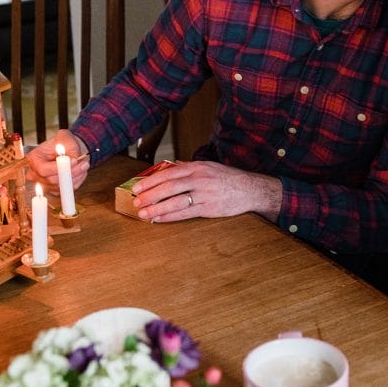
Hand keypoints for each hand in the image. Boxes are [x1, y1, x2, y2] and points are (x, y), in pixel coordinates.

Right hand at [26, 129, 90, 193]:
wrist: (66, 150)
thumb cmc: (63, 143)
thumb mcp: (66, 138)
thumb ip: (69, 147)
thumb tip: (73, 159)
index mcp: (33, 160)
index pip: (43, 169)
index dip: (59, 168)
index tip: (74, 161)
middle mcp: (35, 174)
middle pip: (53, 180)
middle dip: (71, 172)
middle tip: (85, 164)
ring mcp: (44, 184)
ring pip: (62, 186)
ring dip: (77, 176)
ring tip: (84, 165)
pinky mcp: (54, 190)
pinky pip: (67, 190)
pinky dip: (77, 181)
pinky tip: (80, 171)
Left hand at [130, 160, 281, 222]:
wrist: (250, 189)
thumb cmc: (228, 178)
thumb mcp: (208, 167)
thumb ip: (189, 168)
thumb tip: (169, 168)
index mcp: (197, 167)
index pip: (169, 173)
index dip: (151, 181)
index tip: (137, 187)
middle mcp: (200, 179)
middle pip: (169, 187)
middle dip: (150, 195)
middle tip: (136, 202)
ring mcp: (204, 194)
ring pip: (175, 202)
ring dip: (157, 208)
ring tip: (143, 213)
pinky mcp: (209, 208)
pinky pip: (186, 214)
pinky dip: (170, 217)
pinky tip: (160, 219)